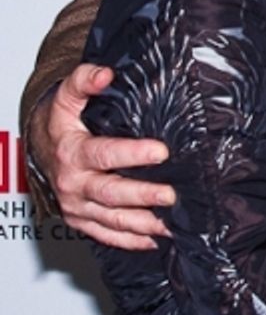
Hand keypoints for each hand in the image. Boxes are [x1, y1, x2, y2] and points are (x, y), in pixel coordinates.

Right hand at [35, 63, 174, 249]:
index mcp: (72, 152)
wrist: (43, 151)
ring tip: (173, 224)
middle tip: (172, 194)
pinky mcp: (82, 221)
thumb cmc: (62, 124)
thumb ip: (83, 82)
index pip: (103, 154)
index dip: (132, 153)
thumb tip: (105, 73)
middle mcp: (73, 183)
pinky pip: (106, 235)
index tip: (161, 151)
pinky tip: (156, 239)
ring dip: (143, 223)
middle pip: (110, 193)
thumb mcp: (67, 99)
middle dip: (142, 194)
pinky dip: (131, 240)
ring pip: (112, 219)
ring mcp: (77, 206)